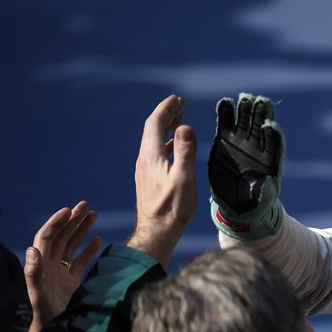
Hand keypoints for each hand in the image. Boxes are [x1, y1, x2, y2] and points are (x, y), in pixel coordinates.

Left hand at [19, 201, 101, 331]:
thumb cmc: (45, 314)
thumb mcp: (38, 293)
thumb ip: (33, 272)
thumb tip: (32, 250)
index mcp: (41, 265)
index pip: (47, 237)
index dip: (57, 223)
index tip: (69, 210)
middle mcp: (50, 265)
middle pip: (61, 237)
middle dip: (72, 220)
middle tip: (86, 205)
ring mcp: (61, 272)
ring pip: (71, 245)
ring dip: (81, 230)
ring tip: (93, 215)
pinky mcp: (72, 281)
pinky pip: (80, 261)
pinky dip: (88, 249)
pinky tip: (98, 240)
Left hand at [126, 95, 196, 267]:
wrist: (157, 233)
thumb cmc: (173, 208)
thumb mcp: (183, 178)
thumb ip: (185, 151)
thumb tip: (186, 126)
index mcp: (152, 156)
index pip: (155, 124)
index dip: (166, 109)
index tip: (177, 99)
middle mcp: (145, 160)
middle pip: (153, 130)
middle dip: (166, 115)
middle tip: (180, 104)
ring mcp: (145, 170)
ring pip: (155, 141)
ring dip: (167, 128)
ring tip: (179, 120)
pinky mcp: (149, 179)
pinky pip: (156, 152)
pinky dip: (167, 143)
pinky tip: (175, 148)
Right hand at [208, 94, 284, 239]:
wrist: (238, 203)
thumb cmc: (255, 202)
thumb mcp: (262, 201)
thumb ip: (265, 192)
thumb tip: (267, 183)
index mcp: (271, 160)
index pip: (275, 142)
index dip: (273, 133)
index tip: (270, 125)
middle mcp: (258, 147)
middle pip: (262, 126)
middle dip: (261, 114)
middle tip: (259, 101)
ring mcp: (242, 142)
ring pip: (245, 121)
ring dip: (245, 109)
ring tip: (243, 98)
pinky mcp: (226, 141)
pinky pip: (226, 125)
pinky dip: (225, 114)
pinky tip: (224, 103)